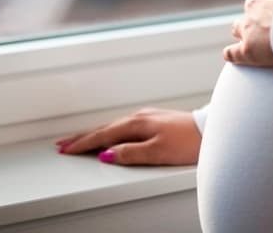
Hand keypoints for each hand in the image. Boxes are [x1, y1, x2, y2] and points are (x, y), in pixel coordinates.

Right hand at [56, 108, 201, 165]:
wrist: (210, 129)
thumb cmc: (187, 142)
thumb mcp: (157, 152)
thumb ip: (130, 153)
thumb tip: (106, 154)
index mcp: (136, 124)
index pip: (102, 135)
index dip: (83, 143)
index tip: (67, 149)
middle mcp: (139, 117)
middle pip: (104, 128)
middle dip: (82, 136)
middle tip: (62, 144)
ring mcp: (146, 117)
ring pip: (112, 125)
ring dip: (94, 132)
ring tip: (79, 139)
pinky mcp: (153, 119)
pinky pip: (122, 125)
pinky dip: (109, 130)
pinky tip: (108, 134)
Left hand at [224, 0, 272, 67]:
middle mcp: (255, 4)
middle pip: (250, 7)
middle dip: (256, 12)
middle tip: (269, 21)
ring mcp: (250, 26)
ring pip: (238, 27)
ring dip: (241, 30)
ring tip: (248, 38)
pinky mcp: (249, 49)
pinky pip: (234, 52)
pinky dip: (231, 54)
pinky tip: (230, 55)